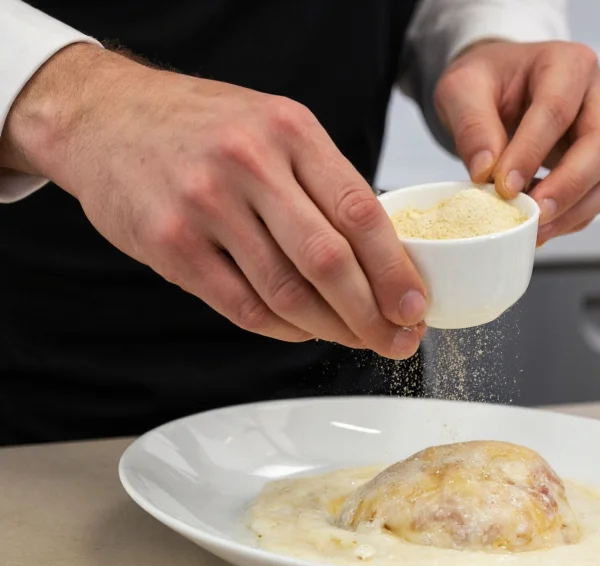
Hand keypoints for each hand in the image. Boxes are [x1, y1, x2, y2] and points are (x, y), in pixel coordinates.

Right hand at [0, 43, 426, 358]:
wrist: (108, 117)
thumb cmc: (204, 126)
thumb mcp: (275, 127)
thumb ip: (324, 184)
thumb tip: (383, 256)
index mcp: (290, 131)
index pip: (360, 212)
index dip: (396, 270)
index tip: (416, 306)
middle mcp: (249, 164)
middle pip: (329, 260)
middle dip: (372, 314)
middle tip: (396, 340)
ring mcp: (205, 205)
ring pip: (287, 292)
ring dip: (331, 329)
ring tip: (355, 340)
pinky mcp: (172, 244)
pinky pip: (243, 306)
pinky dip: (283, 329)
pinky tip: (304, 331)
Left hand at [434, 40, 599, 245]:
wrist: (500, 90)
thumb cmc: (488, 83)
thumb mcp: (463, 89)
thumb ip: (471, 124)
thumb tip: (485, 171)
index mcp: (568, 64)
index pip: (558, 109)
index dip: (532, 152)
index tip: (504, 186)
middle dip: (568, 186)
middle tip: (531, 214)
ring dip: (574, 210)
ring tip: (533, 229)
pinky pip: (599, 198)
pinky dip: (571, 218)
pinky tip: (538, 226)